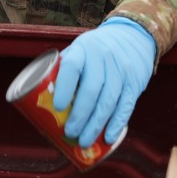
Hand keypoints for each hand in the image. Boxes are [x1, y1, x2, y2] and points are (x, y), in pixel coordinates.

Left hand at [55, 17, 155, 146]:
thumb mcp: (79, 51)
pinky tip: (107, 137)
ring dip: (95, 125)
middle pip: (90, 90)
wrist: (131, 36)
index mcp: (82, 50)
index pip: (72, 67)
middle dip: (79, 116)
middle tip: (70, 133)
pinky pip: (125, 106)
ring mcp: (120, 70)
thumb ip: (63, 71)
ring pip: (108, 102)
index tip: (58, 107)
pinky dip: (116, 124)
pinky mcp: (135, 83)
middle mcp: (102, 58)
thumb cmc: (95, 50)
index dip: (65, 88)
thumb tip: (41, 104)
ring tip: (84, 141)